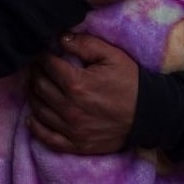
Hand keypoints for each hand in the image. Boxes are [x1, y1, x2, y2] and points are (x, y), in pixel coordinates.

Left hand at [25, 33, 138, 154]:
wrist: (151, 115)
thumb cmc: (131, 83)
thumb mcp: (112, 56)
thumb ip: (85, 44)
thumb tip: (60, 38)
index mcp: (77, 83)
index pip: (47, 65)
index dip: (41, 57)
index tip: (41, 53)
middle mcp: (70, 108)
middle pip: (39, 86)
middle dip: (35, 73)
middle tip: (37, 68)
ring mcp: (72, 129)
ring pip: (38, 110)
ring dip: (33, 95)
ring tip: (36, 86)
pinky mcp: (76, 145)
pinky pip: (47, 138)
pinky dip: (36, 127)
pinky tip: (32, 118)